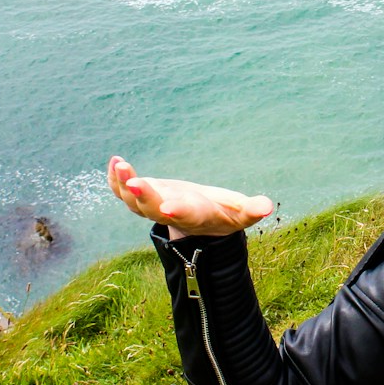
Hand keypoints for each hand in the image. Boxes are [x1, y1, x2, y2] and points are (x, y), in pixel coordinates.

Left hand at [107, 155, 274, 238]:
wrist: (200, 222)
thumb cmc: (224, 213)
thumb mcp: (240, 212)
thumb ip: (252, 210)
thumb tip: (268, 206)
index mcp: (196, 216)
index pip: (188, 216)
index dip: (179, 212)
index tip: (169, 208)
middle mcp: (171, 214)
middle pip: (154, 210)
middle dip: (144, 197)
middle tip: (134, 183)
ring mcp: (154, 207)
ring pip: (134, 202)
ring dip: (124, 184)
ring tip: (120, 164)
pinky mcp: (143, 198)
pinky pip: (124, 192)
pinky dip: (116, 180)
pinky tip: (114, 162)